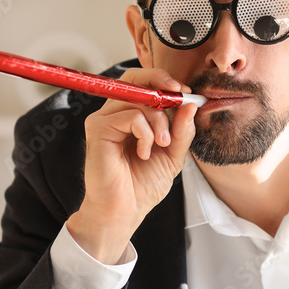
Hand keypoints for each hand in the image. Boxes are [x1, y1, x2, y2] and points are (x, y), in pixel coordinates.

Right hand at [67, 68, 196, 263]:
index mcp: (130, 115)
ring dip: (159, 121)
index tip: (188, 94)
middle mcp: (114, 114)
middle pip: (134, 77)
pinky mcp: (98, 129)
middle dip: (162, 82)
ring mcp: (104, 120)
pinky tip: (145, 152)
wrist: (125, 211)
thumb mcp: (173, 154)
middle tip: (181, 96)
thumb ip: (182, 130)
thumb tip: (190, 105)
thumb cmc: (143, 185)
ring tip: (162, 144)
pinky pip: (131, 115)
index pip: (143, 83)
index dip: (165, 81)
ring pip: (138, 99)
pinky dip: (146, 133)